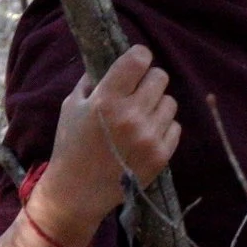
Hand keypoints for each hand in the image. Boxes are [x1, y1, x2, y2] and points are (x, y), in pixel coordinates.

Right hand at [32, 45, 180, 246]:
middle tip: (137, 91)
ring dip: (157, 104)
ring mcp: (149, 137)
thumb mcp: (72, 105)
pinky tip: (146, 133)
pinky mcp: (161, 155)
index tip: (136, 61)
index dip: (139, 55)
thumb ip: (93, 79)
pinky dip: (163, 126)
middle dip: (148, 80)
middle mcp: (132, 116)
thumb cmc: (71, 145)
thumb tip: (113, 59)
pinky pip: (175, 126)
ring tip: (141, 115)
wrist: (78, 191)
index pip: (139, 59)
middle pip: (160, 77)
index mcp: (107, 99)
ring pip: (170, 101)